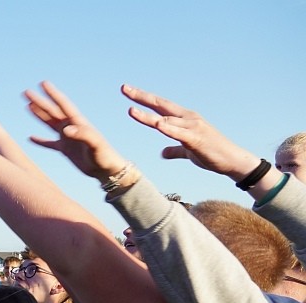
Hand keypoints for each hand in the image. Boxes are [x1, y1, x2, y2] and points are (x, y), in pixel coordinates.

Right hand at [25, 81, 127, 180]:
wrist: (108, 169)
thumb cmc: (105, 155)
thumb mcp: (95, 144)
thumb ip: (82, 134)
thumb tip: (65, 129)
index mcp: (78, 122)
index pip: (63, 105)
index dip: (53, 94)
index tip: (43, 83)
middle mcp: (71, 127)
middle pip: (52, 111)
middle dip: (39, 101)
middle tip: (26, 92)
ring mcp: (67, 138)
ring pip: (49, 123)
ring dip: (38, 114)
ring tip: (27, 105)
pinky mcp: (65, 149)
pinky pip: (49, 143)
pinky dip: (40, 141)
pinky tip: (31, 138)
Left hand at [121, 84, 260, 180]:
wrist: (232, 161)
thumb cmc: (211, 154)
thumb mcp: (188, 152)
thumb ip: (174, 150)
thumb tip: (162, 153)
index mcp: (184, 119)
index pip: (160, 106)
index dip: (143, 98)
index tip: (127, 91)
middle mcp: (187, 118)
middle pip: (160, 105)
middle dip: (141, 97)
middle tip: (124, 88)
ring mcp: (192, 127)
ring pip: (165, 119)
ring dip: (147, 116)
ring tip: (130, 111)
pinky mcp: (196, 139)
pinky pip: (179, 133)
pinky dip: (167, 128)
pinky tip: (157, 125)